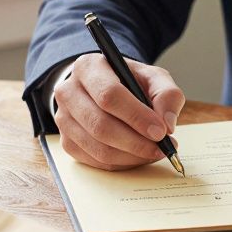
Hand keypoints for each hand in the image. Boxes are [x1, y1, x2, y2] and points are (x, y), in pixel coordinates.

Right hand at [53, 53, 184, 170]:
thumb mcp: (153, 78)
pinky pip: (95, 161)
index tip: (161, 131)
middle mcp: (68, 92)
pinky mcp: (67, 142)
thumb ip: (166, 95)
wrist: (105, 89)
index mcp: (88, 67)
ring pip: (98, 148)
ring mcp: (63, 119)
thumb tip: (167, 125)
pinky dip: (122, 163)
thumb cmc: (129, 82)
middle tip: (161, 148)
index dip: (136, 117)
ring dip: (132, 156)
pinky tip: (138, 156)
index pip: (109, 95)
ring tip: (154, 152)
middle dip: (136, 142)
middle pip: (101, 125)